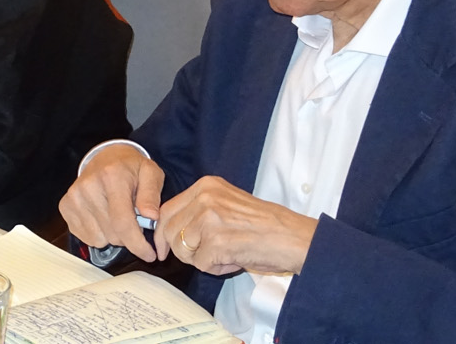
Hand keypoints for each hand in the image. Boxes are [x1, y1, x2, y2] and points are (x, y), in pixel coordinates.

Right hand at [59, 144, 165, 262]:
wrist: (106, 158)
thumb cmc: (130, 168)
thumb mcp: (150, 173)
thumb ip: (152, 195)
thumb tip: (151, 216)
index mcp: (112, 176)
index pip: (123, 222)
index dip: (138, 245)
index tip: (149, 254)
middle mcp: (88, 186)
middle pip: (113, 234)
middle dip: (128, 237)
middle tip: (134, 220)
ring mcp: (74, 197)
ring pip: (100, 240)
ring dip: (112, 235)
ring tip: (116, 215)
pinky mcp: (65, 206)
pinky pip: (87, 237)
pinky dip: (99, 233)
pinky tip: (103, 217)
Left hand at [154, 175, 318, 276]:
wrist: (293, 237)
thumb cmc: (265, 225)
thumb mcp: (226, 203)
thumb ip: (199, 210)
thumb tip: (171, 231)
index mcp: (205, 185)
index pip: (167, 210)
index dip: (163, 233)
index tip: (164, 248)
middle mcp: (204, 197)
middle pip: (170, 231)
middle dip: (183, 250)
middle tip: (206, 256)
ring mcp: (209, 218)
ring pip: (182, 249)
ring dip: (201, 260)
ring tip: (225, 254)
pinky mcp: (216, 242)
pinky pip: (201, 264)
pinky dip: (216, 269)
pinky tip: (234, 260)